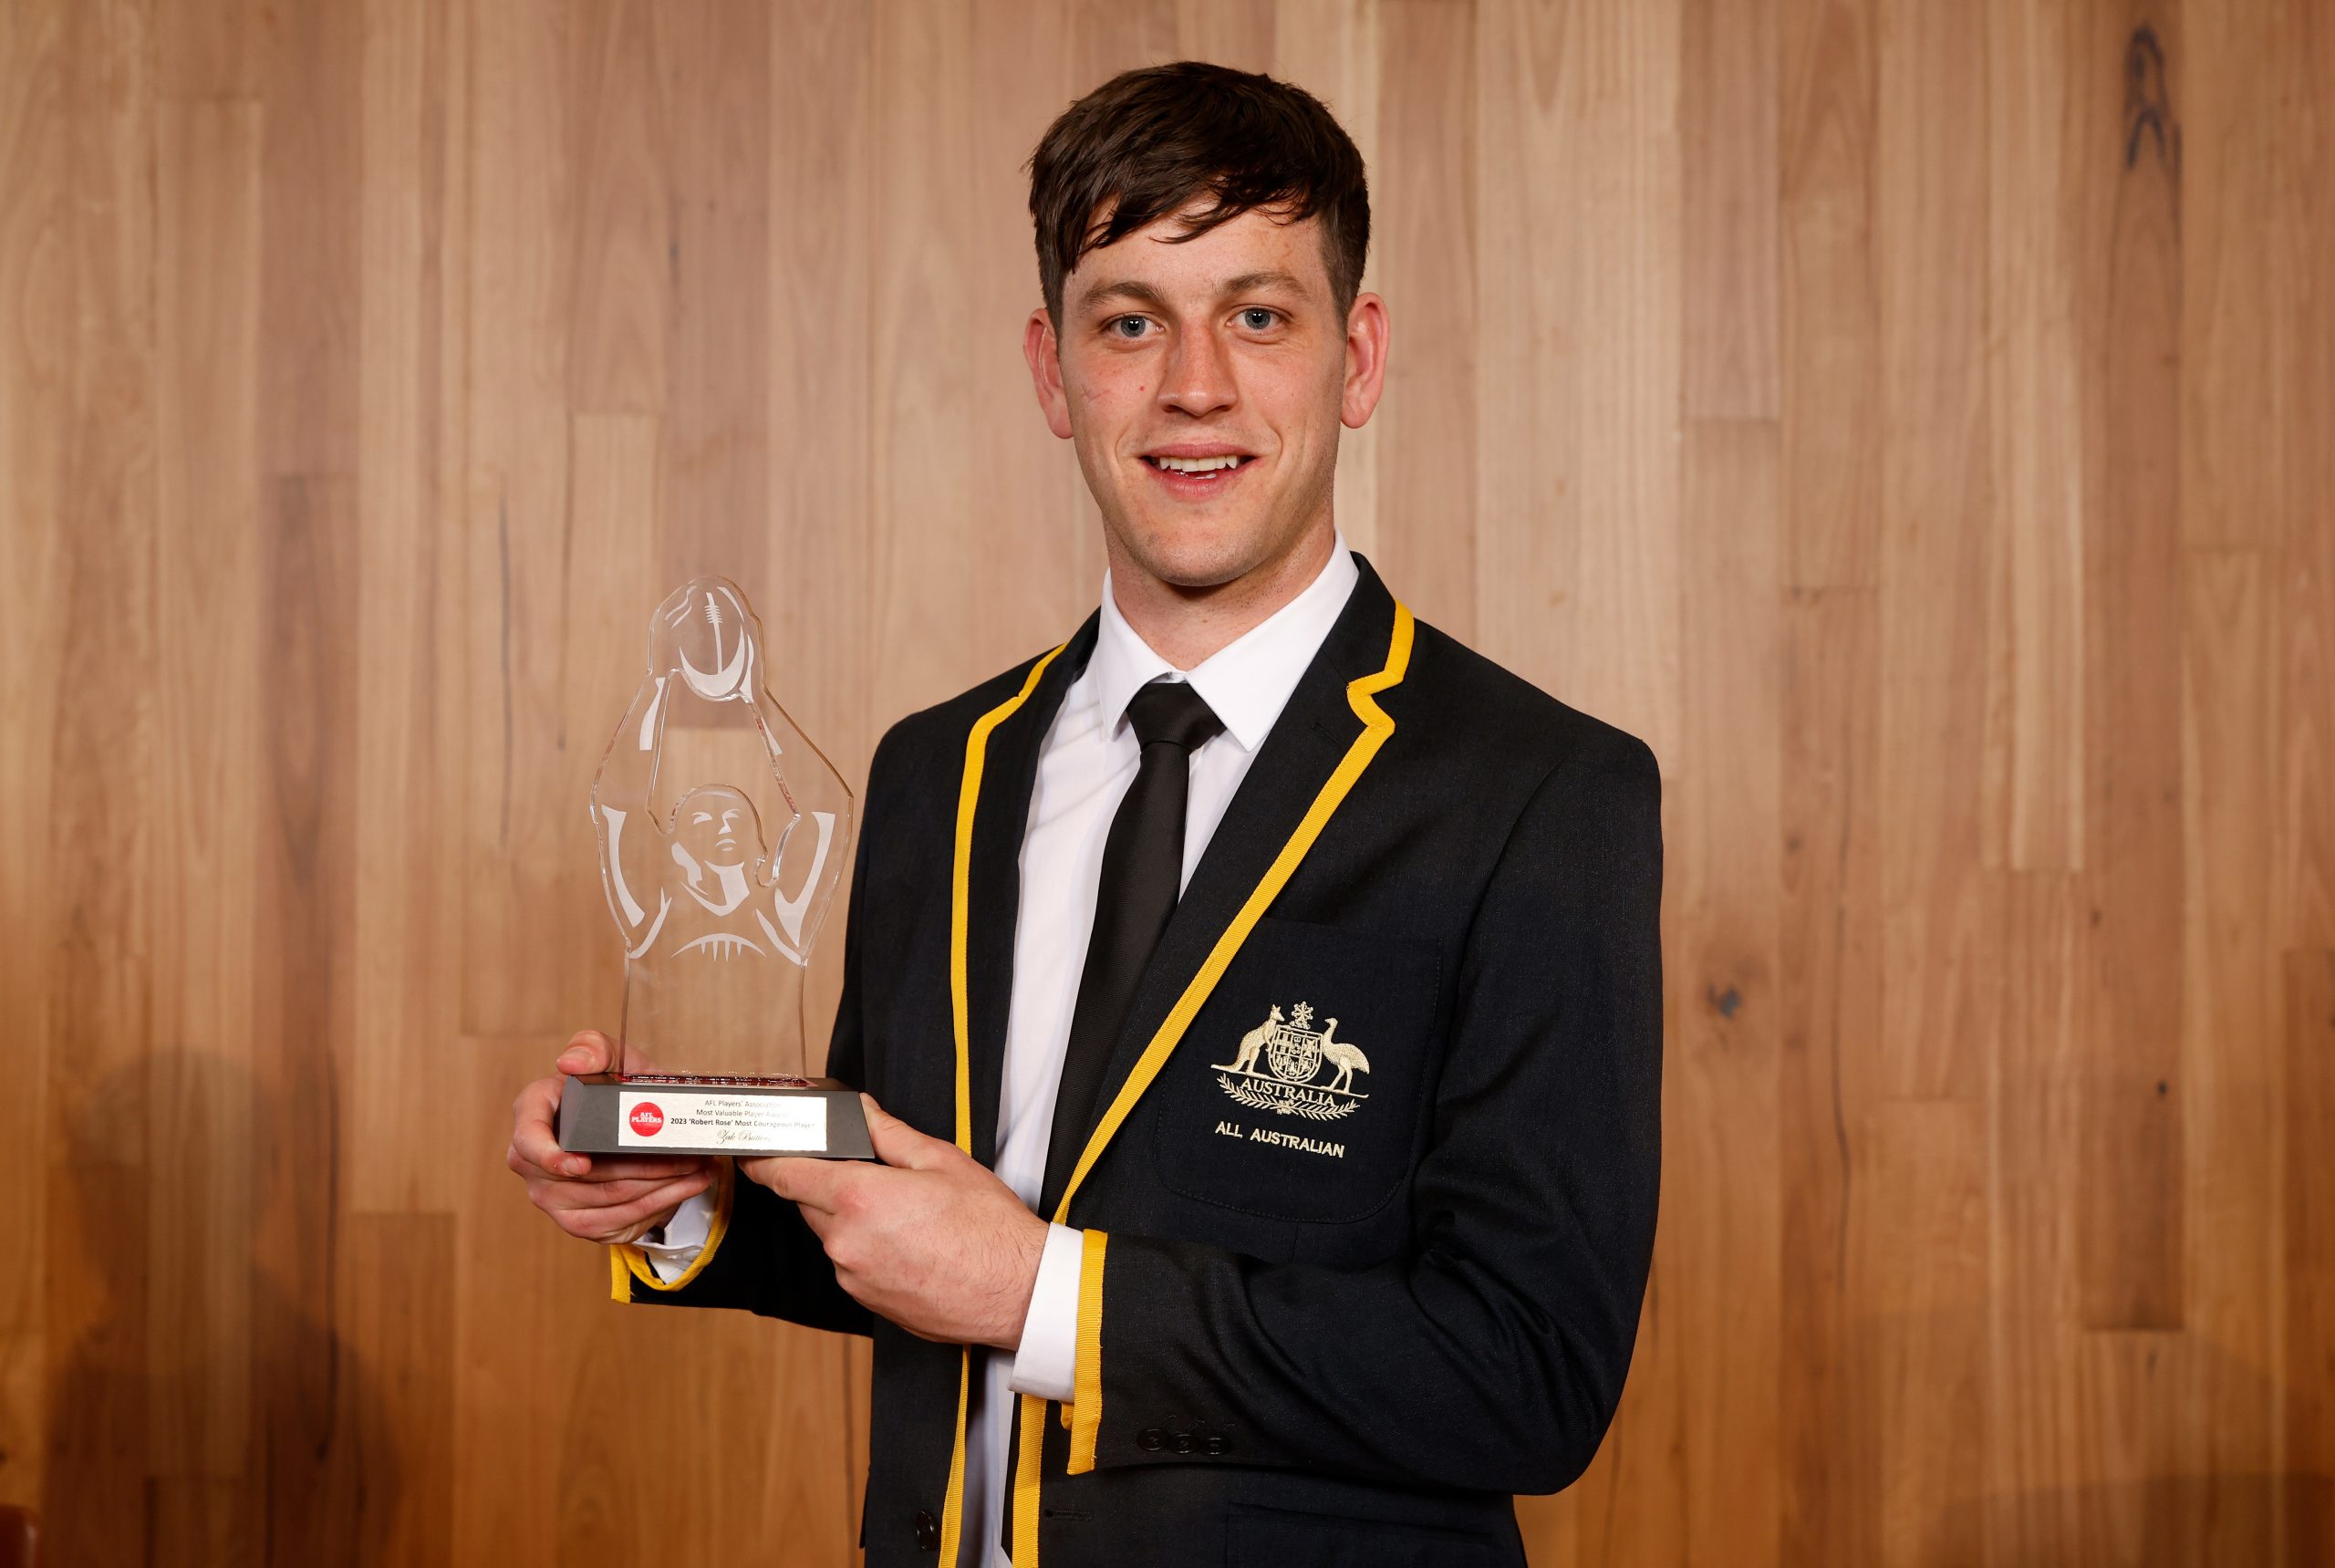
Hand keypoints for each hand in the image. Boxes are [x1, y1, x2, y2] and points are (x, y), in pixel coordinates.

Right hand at [508, 1030, 715, 1245]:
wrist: (637, 1131)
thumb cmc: (620, 1093)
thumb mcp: (616, 1061)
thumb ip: (595, 1048)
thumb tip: (570, 1061)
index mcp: (533, 1113)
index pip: (528, 1137)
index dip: (550, 1155)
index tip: (583, 1164)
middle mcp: (532, 1159)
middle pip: (585, 1176)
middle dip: (642, 1166)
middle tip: (687, 1155)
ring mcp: (550, 1195)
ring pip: (609, 1197)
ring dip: (659, 1184)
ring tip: (696, 1167)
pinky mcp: (577, 1221)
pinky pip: (618, 1219)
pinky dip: (660, 1202)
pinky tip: (688, 1185)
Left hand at [743, 1096, 1047, 1348]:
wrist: (1017, 1292)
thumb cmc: (989, 1230)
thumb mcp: (942, 1162)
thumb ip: (890, 1135)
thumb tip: (863, 1112)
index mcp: (859, 1199)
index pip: (788, 1176)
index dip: (764, 1163)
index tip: (753, 1156)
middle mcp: (846, 1242)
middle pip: (812, 1205)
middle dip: (830, 1187)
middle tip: (873, 1178)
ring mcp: (855, 1277)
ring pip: (834, 1237)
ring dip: (854, 1221)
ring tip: (907, 1216)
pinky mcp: (869, 1302)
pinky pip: (853, 1265)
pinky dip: (869, 1250)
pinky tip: (909, 1245)